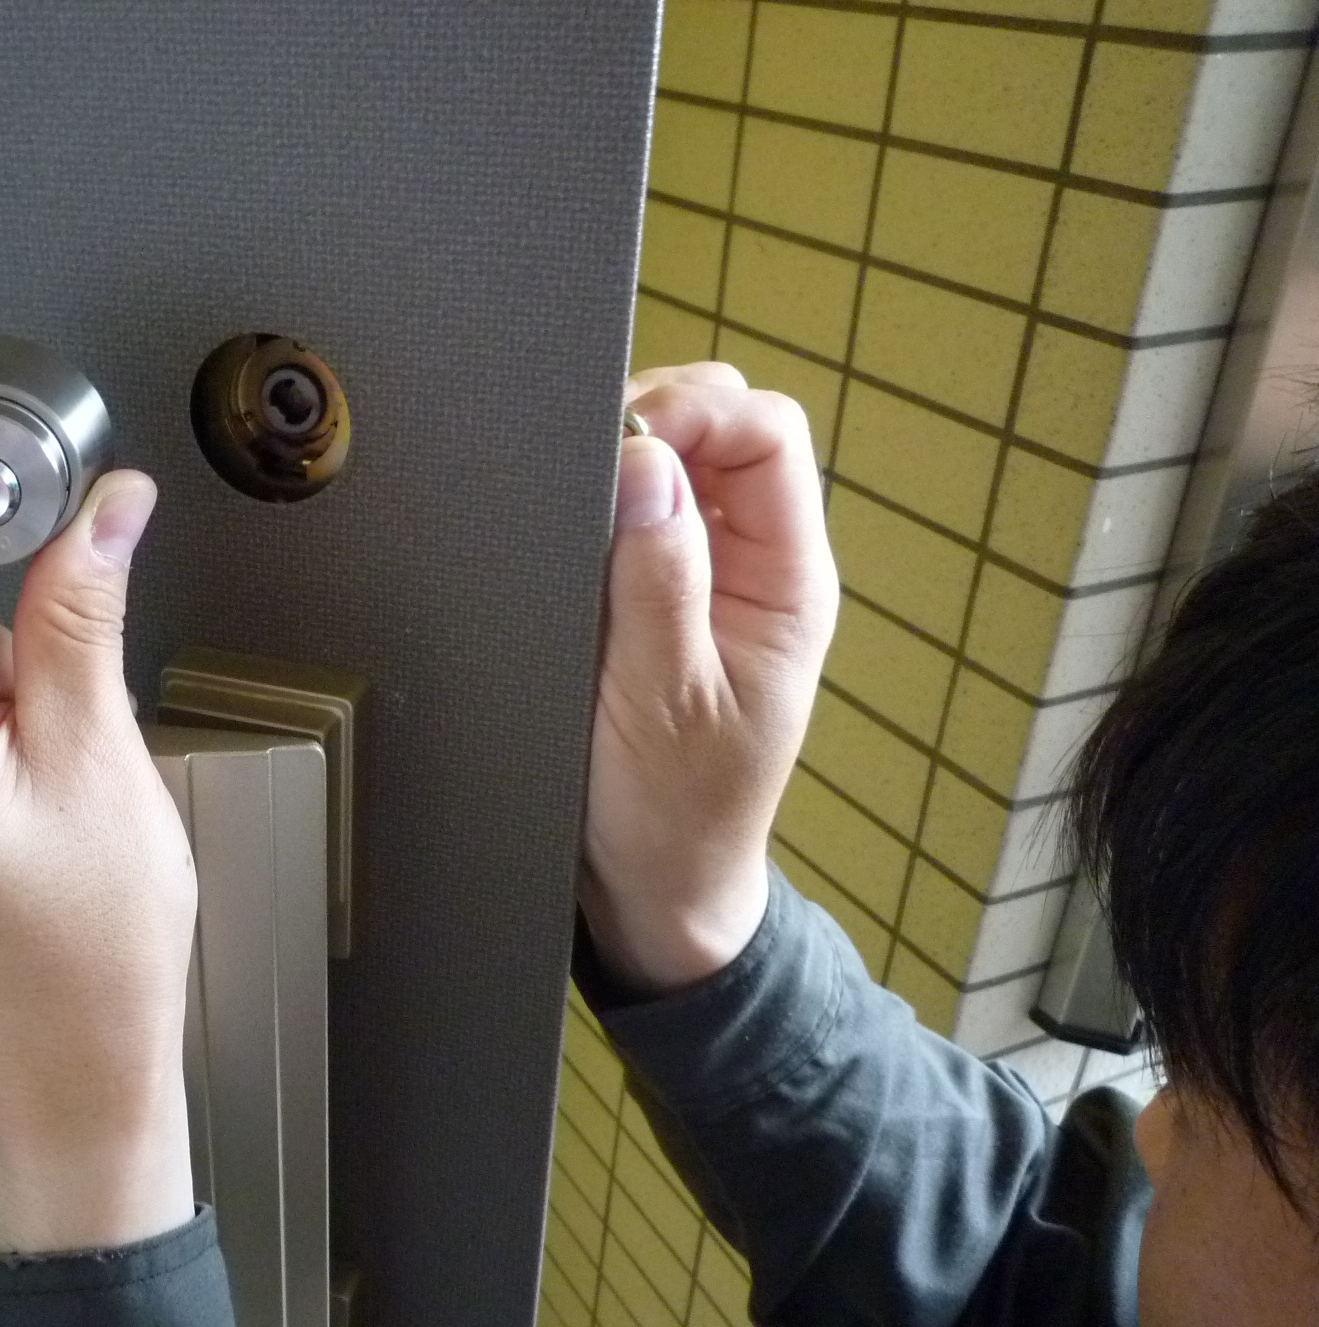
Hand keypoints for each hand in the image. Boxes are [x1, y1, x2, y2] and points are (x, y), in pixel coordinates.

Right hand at [580, 364, 838, 992]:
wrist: (651, 889)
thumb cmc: (671, 814)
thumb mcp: (661, 702)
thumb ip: (658, 582)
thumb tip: (645, 464)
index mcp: (784, 584)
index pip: (768, 436)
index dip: (698, 414)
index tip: (624, 443)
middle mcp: (751, 567)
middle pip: (721, 430)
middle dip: (654, 421)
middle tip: (587, 463)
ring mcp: (702, 581)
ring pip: (673, 465)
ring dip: (620, 463)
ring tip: (573, 499)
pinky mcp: (651, 600)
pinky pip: (633, 518)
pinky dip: (598, 504)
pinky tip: (565, 531)